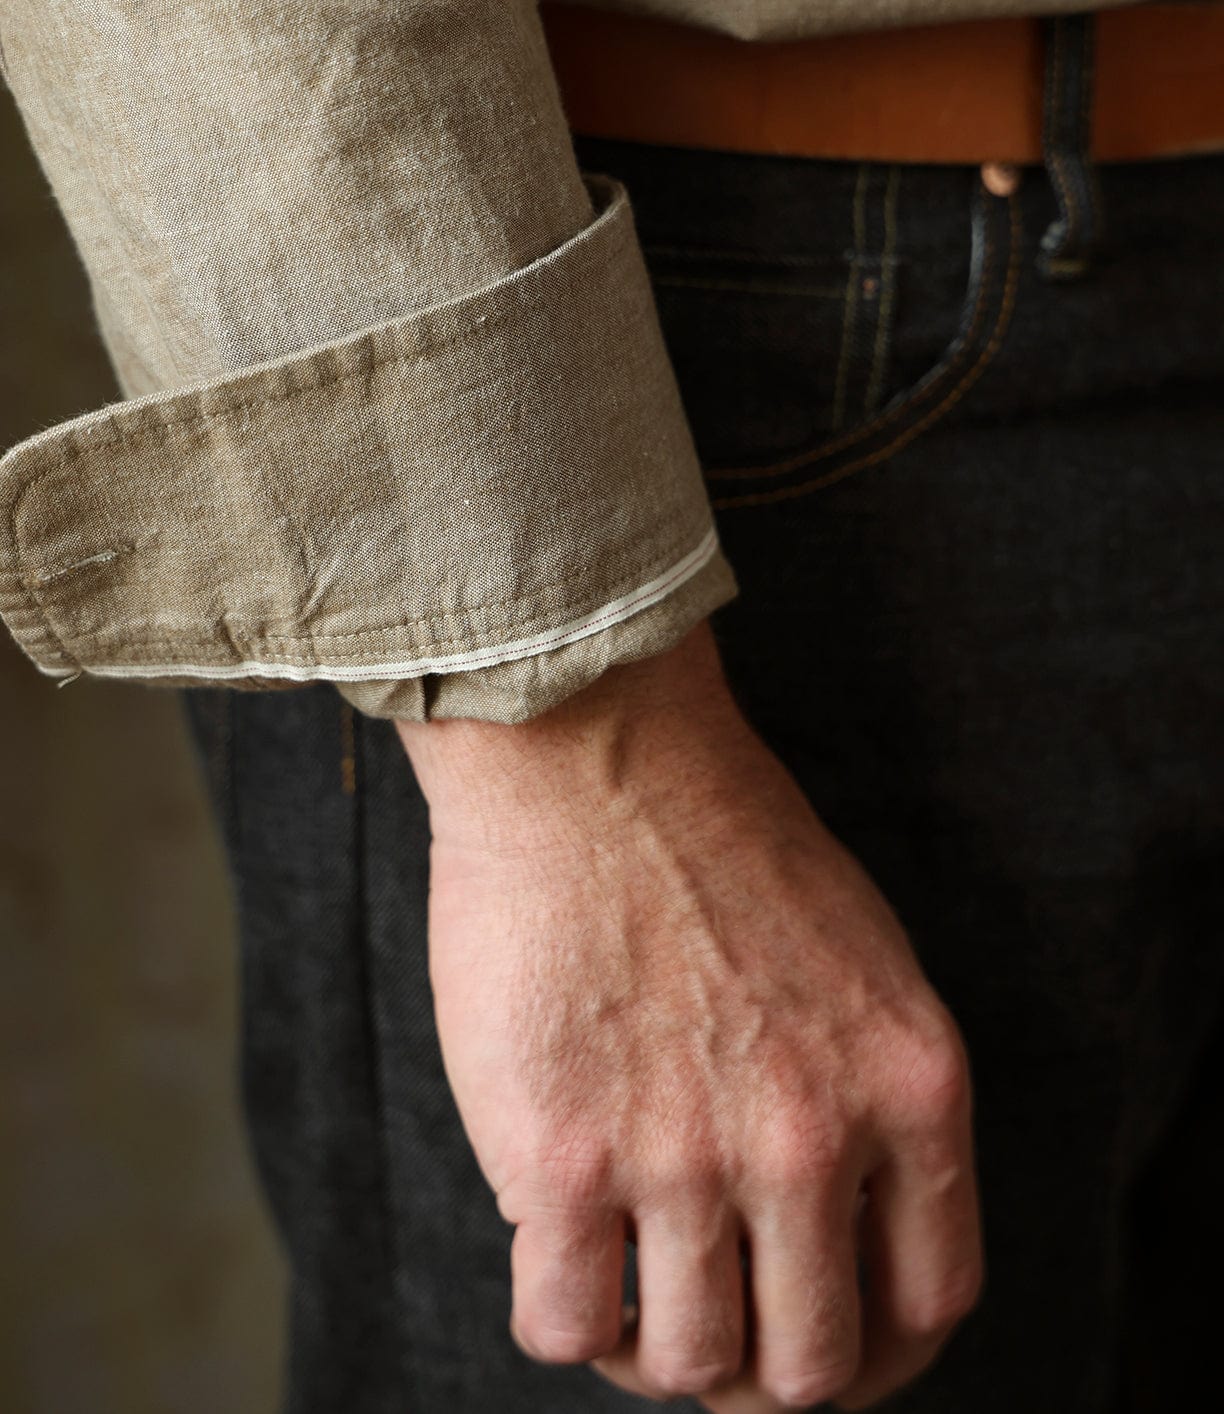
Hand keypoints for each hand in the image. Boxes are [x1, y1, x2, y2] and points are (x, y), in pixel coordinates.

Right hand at [396, 622, 981, 1409]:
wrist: (596, 756)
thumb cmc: (715, 836)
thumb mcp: (860, 959)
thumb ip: (867, 1093)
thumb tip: (835, 1210)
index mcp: (908, 1087)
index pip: (930, 1299)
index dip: (876, 1354)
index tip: (820, 1342)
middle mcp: (813, 1141)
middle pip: (810, 1365)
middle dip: (758, 1369)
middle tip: (707, 1322)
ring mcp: (687, 1159)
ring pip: (686, 1363)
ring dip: (652, 1348)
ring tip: (623, 1285)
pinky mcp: (562, 1160)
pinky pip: (563, 1328)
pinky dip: (564, 1317)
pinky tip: (555, 1253)